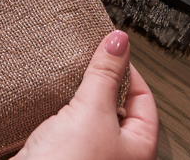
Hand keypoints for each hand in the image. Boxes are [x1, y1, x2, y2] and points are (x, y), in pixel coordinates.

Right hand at [15, 30, 159, 159]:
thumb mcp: (92, 111)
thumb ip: (106, 74)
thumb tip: (119, 41)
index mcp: (139, 149)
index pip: (144, 99)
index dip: (128, 70)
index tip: (108, 51)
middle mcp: (117, 156)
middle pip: (115, 108)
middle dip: (98, 85)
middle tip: (85, 64)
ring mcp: (88, 158)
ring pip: (87, 120)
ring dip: (74, 101)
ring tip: (63, 84)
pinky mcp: (60, 158)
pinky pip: (64, 131)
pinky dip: (56, 116)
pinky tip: (46, 107)